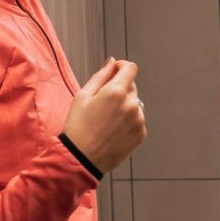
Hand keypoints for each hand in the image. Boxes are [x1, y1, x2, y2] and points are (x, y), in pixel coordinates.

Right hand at [62, 58, 146, 172]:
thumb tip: (113, 62)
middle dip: (119, 89)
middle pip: (132, 86)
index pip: (130, 68)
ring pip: (135, 104)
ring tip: (106, 121)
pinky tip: (112, 130)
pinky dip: (128, 121)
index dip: (122, 67)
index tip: (114, 72)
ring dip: (124, 106)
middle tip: (101, 104)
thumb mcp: (82, 96)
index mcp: (116, 92)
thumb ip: (101, 76)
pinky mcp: (141, 134)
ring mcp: (139, 120)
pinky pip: (137, 119)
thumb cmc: (78, 126)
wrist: (81, 158)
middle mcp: (132, 104)